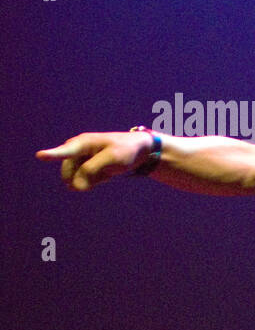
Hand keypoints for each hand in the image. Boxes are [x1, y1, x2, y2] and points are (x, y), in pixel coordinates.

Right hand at [36, 131, 152, 190]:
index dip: (52, 154)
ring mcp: (80, 159)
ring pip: (76, 178)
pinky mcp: (86, 168)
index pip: (66, 151)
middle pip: (69, 172)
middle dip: (82, 178)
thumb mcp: (112, 159)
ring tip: (108, 170)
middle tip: (104, 175)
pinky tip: (108, 173)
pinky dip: (96, 181)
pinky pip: (84, 181)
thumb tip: (75, 186)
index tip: (40, 155)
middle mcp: (77, 150)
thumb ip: (92, 171)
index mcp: (82, 143)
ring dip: (91, 180)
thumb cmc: (125, 150)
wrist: (139, 150)